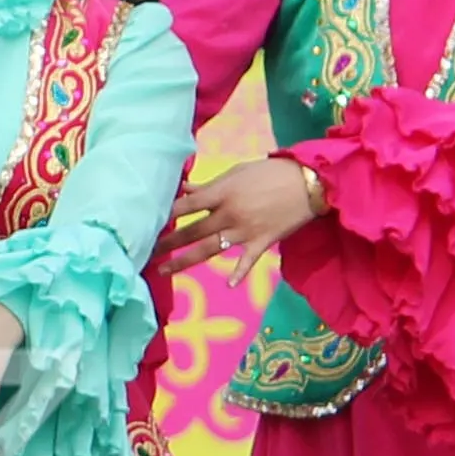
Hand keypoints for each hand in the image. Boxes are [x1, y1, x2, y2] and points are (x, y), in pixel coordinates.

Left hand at [156, 156, 322, 282]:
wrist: (309, 183)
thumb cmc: (271, 173)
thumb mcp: (238, 172)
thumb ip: (210, 184)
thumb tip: (185, 189)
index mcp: (222, 193)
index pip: (187, 205)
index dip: (166, 214)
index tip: (147, 222)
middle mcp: (229, 214)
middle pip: (192, 231)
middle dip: (167, 243)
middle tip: (145, 253)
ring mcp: (245, 231)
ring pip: (209, 249)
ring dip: (185, 261)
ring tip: (164, 270)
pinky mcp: (262, 242)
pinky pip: (247, 261)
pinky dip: (239, 273)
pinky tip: (229, 284)